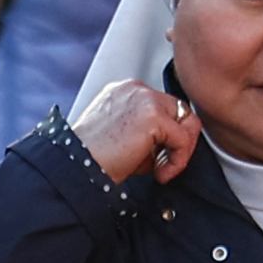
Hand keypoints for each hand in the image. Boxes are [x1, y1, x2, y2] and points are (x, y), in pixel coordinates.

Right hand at [69, 76, 202, 185]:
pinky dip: (177, 161)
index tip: (158, 158)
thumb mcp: (124, 138)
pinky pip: (182, 140)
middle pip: (180, 110)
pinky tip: (159, 173)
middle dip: (179, 141)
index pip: (164, 106)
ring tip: (161, 170)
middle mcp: (136, 89)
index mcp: (126, 91)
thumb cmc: (91, 158)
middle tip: (164, 165)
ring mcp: (145, 98)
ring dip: (180, 151)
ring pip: (187, 122)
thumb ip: (150, 135)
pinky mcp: (152, 115)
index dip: (167, 135)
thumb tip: (174, 146)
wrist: (75, 166)